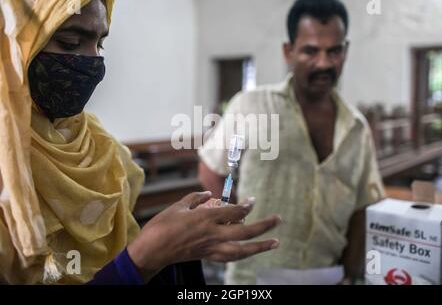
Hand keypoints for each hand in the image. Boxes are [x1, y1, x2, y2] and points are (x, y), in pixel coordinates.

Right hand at [127, 191, 280, 280]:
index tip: (253, 200)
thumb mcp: (178, 206)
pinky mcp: (207, 257)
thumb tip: (210, 195)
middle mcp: (213, 234)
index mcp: (206, 218)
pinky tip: (249, 252)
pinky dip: (242, 254)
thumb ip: (196, 198)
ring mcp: (211, 248)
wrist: (152, 251)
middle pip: (245, 231)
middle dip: (264, 226)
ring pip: (242, 250)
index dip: (247, 205)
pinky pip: (229, 257)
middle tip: (278, 220)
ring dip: (260, 247)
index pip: (234, 212)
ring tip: (274, 243)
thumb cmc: (162, 225)